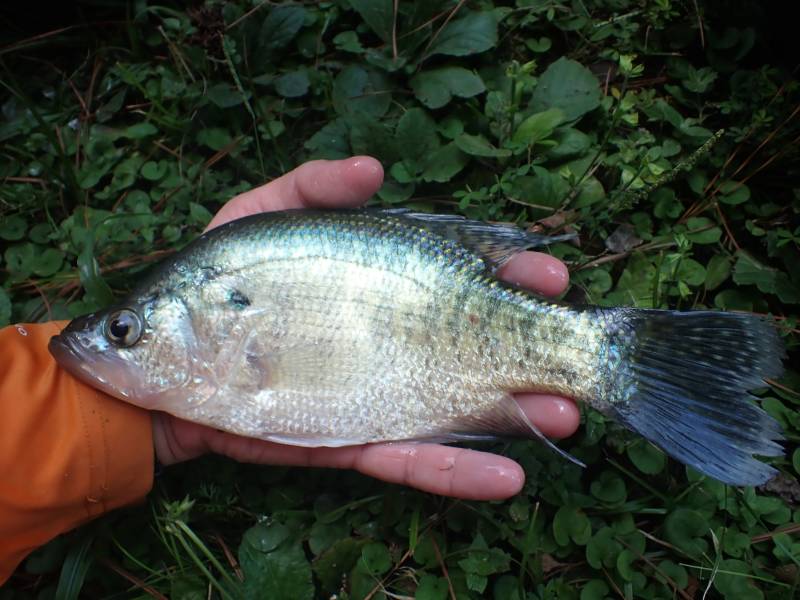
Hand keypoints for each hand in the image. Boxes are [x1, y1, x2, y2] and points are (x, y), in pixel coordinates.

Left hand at [152, 156, 579, 499]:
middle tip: (571, 341)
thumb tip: (377, 168)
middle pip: (472, 341)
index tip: (547, 275)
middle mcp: (388, 339)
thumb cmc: (212, 287)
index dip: (506, 274)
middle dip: (530, 342)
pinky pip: (408, 457)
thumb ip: (311, 188)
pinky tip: (507, 477)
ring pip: (457, 405)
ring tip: (564, 413)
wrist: (165, 367)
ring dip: (516, 413)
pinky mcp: (350, 439)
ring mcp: (374, 392)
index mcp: (378, 284)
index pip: (457, 274)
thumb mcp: (255, 220)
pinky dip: (456, 471)